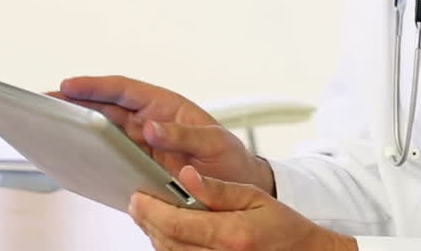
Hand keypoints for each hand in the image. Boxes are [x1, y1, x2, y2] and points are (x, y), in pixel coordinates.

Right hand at [52, 75, 272, 192]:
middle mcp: (149, 120)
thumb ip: (184, 136)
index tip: (69, 85)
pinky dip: (89, 151)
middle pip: (104, 105)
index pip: (124, 89)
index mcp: (165, 106)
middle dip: (74, 101)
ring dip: (77, 124)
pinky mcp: (136, 164)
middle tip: (43, 101)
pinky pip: (108, 154)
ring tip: (48, 122)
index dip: (95, 86)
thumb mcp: (214, 144)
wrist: (236, 191)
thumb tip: (151, 129)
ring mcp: (140, 143)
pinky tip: (71, 153)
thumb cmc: (229, 160)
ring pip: (102, 128)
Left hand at [129, 165, 356, 250]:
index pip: (176, 224)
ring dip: (154, 235)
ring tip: (148, 214)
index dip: (150, 210)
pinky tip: (167, 234)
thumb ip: (218, 189)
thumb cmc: (283, 227)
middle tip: (137, 202)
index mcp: (230, 235)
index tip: (137, 196)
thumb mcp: (254, 198)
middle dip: (147, 221)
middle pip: (167, 242)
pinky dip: (170, 248)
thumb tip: (186, 177)